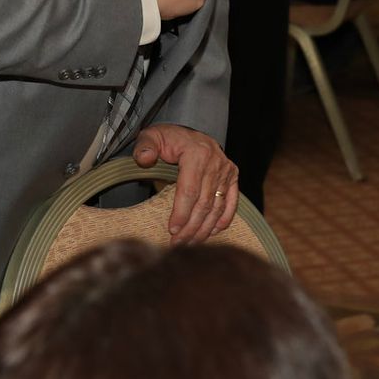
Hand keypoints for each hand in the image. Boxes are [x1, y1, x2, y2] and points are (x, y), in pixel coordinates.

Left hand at [131, 123, 236, 242]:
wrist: (189, 134)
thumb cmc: (169, 139)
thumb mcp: (153, 136)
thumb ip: (145, 146)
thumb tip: (145, 159)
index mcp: (196, 154)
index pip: (189, 190)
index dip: (181, 213)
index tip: (172, 230)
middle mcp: (215, 162)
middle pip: (204, 203)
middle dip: (191, 227)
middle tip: (177, 244)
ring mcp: (226, 170)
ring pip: (217, 206)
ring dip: (204, 228)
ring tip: (190, 243)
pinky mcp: (233, 176)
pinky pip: (231, 202)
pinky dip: (223, 219)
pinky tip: (212, 233)